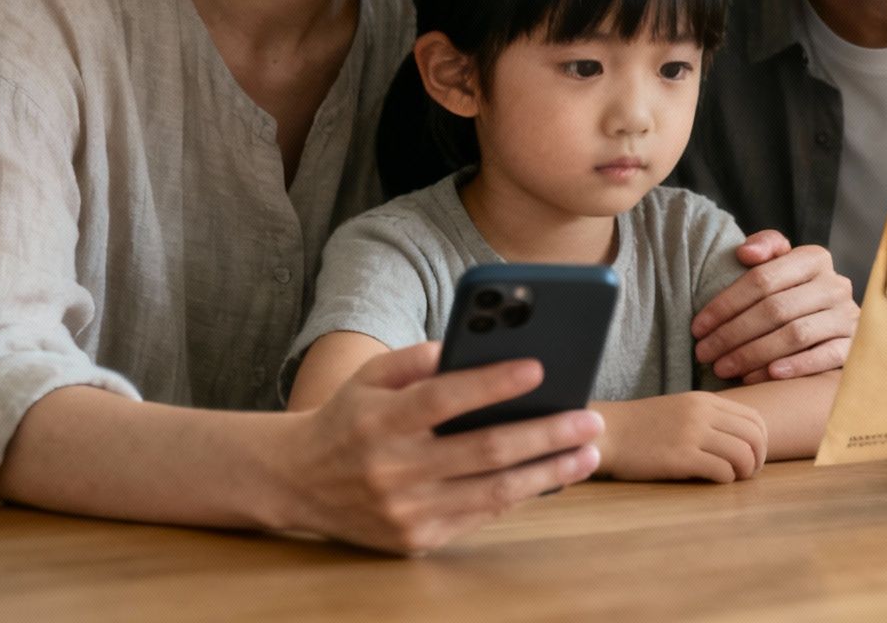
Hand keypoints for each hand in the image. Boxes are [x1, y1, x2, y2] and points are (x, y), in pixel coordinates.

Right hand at [278, 342, 602, 553]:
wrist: (296, 482)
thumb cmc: (349, 416)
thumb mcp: (369, 375)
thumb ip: (420, 356)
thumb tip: (480, 345)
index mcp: (379, 420)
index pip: (443, 397)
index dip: (492, 383)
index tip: (539, 366)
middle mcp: (391, 469)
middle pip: (482, 450)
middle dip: (545, 433)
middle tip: (590, 418)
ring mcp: (404, 511)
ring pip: (492, 492)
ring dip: (549, 471)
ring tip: (588, 452)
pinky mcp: (415, 540)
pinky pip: (480, 516)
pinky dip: (520, 494)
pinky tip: (553, 474)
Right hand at [592, 393, 768, 482]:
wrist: (607, 433)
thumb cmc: (642, 427)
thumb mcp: (680, 409)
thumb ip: (708, 418)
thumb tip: (740, 440)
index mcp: (705, 400)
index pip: (754, 419)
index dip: (762, 442)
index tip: (753, 457)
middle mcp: (702, 413)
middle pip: (755, 436)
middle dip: (759, 459)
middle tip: (748, 472)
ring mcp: (692, 434)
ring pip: (743, 454)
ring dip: (745, 471)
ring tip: (733, 478)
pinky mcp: (680, 457)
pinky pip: (721, 470)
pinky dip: (726, 479)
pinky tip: (714, 480)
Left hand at [691, 231, 858, 383]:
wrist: (831, 320)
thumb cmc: (793, 291)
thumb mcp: (780, 264)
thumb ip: (766, 246)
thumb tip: (745, 253)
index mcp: (814, 259)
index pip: (762, 279)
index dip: (725, 303)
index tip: (698, 327)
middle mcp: (835, 285)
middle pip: (775, 309)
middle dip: (733, 334)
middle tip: (705, 353)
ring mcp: (848, 316)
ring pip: (795, 335)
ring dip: (754, 354)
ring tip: (724, 368)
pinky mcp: (853, 345)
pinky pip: (824, 357)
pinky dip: (795, 366)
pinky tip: (767, 375)